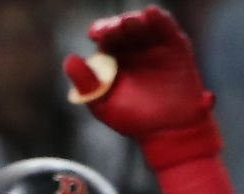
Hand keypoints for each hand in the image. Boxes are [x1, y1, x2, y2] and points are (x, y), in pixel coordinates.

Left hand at [65, 7, 213, 141]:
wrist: (167, 130)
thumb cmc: (133, 119)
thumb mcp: (104, 104)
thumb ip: (86, 84)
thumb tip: (69, 60)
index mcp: (113, 57)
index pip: (104, 37)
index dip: (100, 31)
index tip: (96, 34)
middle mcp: (132, 46)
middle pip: (122, 28)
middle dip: (117, 27)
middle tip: (114, 30)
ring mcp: (153, 43)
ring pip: (142, 24)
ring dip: (134, 21)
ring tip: (129, 23)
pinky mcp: (174, 43)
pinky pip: (165, 26)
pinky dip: (159, 18)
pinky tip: (151, 14)